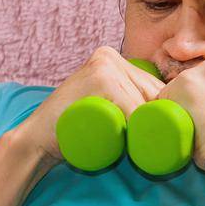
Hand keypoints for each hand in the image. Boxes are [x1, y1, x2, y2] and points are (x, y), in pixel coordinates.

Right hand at [14, 47, 164, 167]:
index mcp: (113, 59)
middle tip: (148, 147)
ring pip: (144, 104)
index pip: (155, 89)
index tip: (159, 137)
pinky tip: (130, 144)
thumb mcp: (104, 109)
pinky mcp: (99, 79)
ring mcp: (104, 65)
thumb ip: (126, 103)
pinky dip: (136, 130)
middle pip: (154, 94)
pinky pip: (133, 109)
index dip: (162, 115)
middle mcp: (109, 56)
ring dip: (146, 130)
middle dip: (158, 122)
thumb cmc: (73, 132)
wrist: (37, 140)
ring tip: (135, 148)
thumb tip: (167, 116)